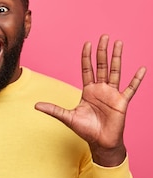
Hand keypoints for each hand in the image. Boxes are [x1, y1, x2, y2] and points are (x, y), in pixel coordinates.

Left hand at [35, 35, 145, 166]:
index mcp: (88, 91)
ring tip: (119, 43)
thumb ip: (53, 110)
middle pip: (102, 66)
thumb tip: (35, 105)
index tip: (87, 43)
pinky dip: (136, 79)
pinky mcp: (122, 102)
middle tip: (104, 36)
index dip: (86, 57)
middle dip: (102, 51)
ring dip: (117, 58)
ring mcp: (112, 94)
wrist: (100, 142)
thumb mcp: (67, 117)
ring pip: (115, 71)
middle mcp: (101, 89)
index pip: (87, 69)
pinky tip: (142, 69)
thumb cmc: (85, 129)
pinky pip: (130, 88)